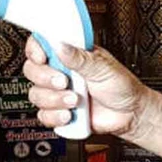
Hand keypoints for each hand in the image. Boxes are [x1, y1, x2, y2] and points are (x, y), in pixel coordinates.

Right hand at [22, 37, 148, 137]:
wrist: (130, 114)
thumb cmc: (121, 86)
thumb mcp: (104, 67)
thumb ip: (81, 57)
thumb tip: (61, 45)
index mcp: (70, 55)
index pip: (41, 44)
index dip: (35, 49)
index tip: (42, 57)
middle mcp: (60, 72)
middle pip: (32, 70)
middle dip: (46, 78)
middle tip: (65, 82)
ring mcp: (57, 93)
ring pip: (36, 94)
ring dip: (55, 99)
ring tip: (75, 100)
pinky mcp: (59, 112)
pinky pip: (43, 115)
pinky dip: (56, 116)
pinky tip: (71, 114)